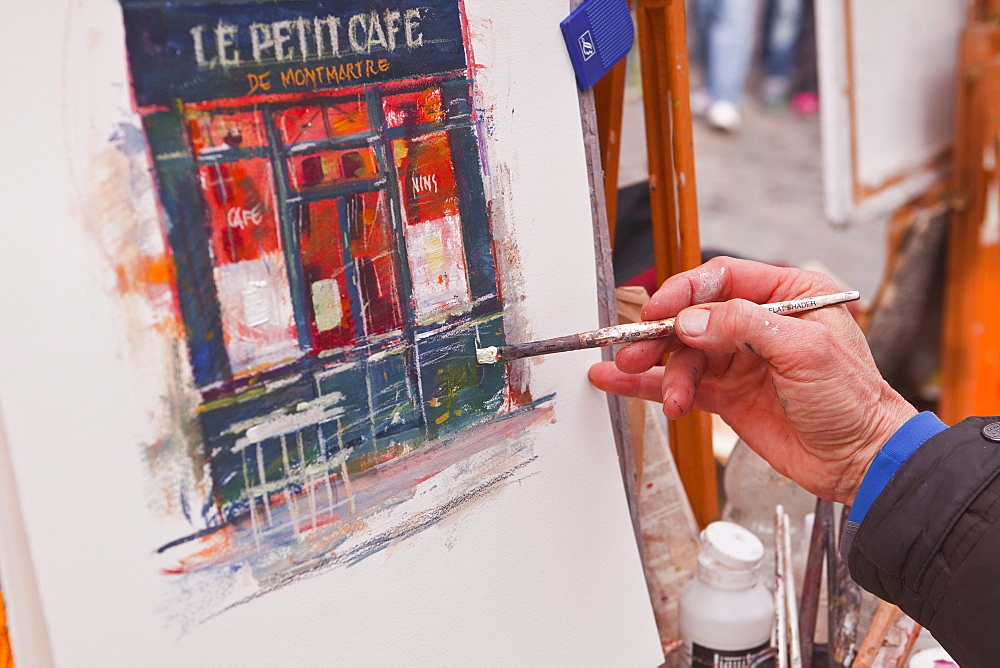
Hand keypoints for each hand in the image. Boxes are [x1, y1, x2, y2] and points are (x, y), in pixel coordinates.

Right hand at [589, 257, 916, 504]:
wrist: (861, 459)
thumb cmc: (854, 400)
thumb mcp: (805, 350)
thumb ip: (744, 327)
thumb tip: (692, 320)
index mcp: (787, 296)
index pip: (722, 280)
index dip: (685, 293)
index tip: (658, 311)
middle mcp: (758, 324)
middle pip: (694, 317)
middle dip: (661, 335)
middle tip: (635, 351)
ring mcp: (740, 361)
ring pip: (684, 354)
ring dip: (664, 373)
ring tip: (659, 392)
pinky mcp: (728, 395)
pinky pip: (683, 384)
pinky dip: (654, 386)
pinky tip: (621, 384)